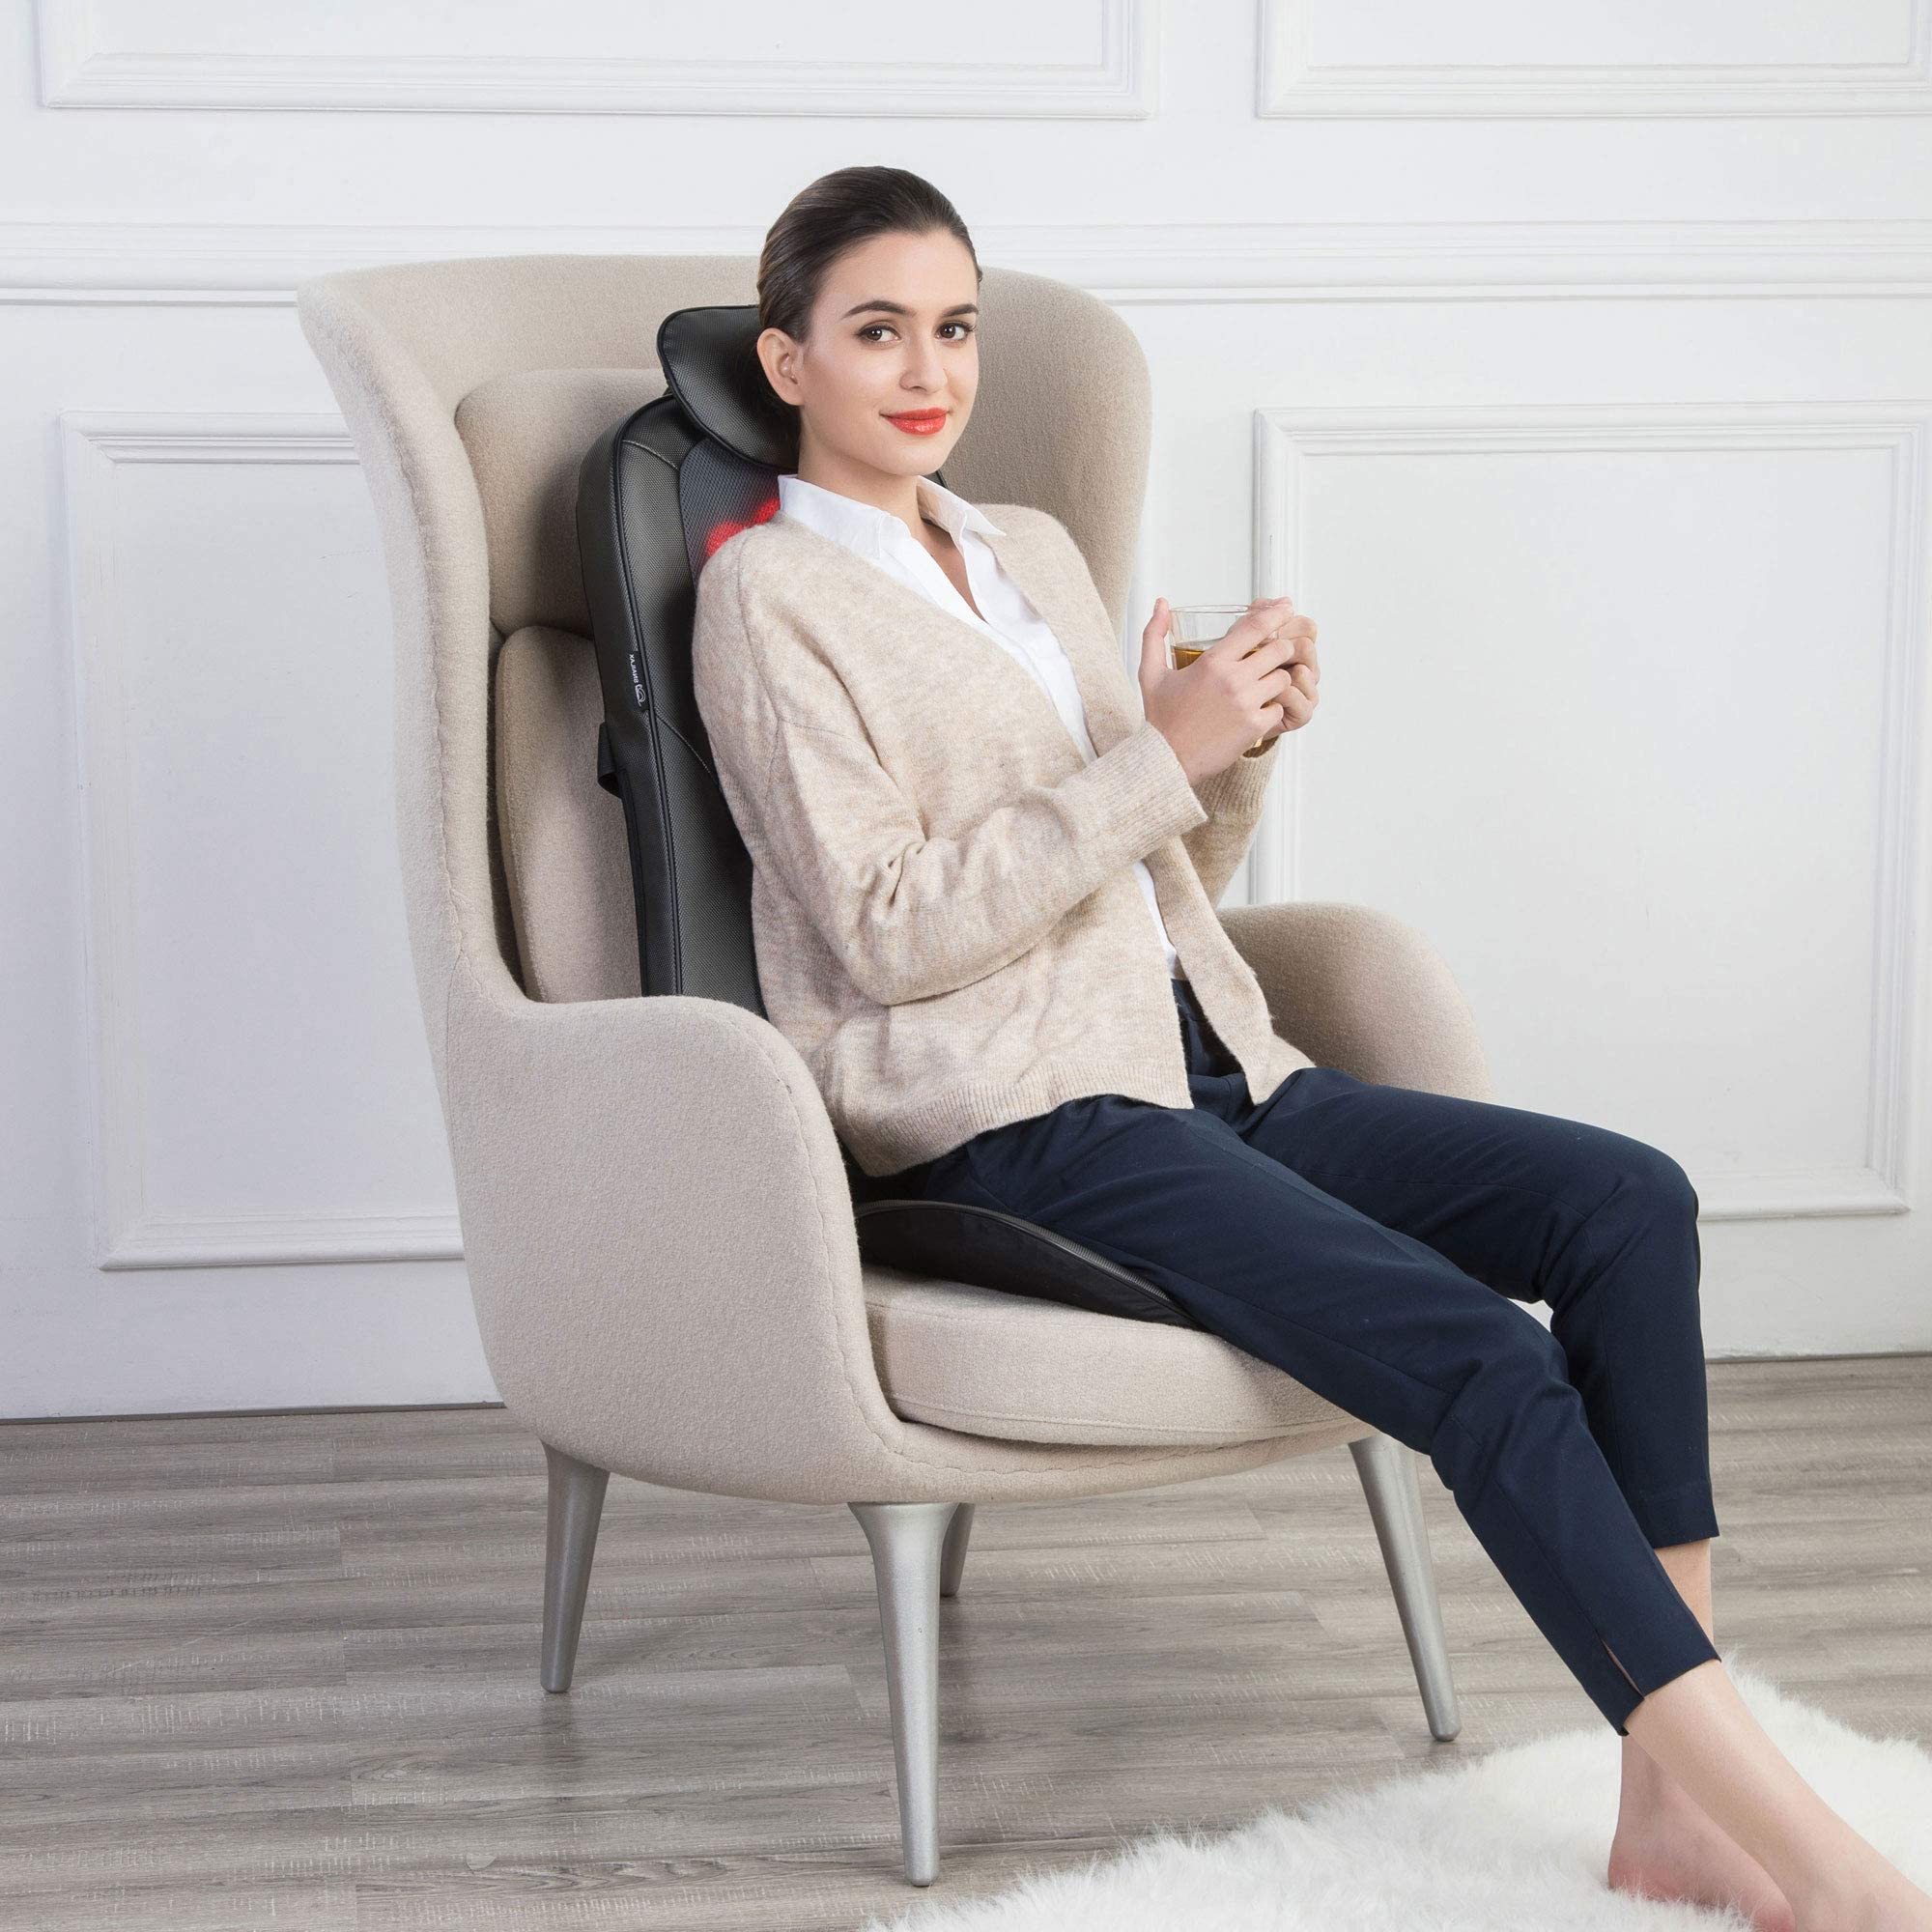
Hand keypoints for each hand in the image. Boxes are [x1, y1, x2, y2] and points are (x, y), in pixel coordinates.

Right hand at [1139, 595, 1319, 783]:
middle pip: (1279, 650)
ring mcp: (1246, 704)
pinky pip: (1279, 708)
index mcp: (1212, 662)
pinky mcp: (1255, 727)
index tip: (1286, 607)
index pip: (1255, 627)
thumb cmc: (1160, 718)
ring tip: (1265, 684)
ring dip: (1278, 679)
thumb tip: (1161, 603)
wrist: (1165, 761)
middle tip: (1276, 652)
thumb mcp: (1150, 673)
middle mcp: (1233, 680)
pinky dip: (1273, 708)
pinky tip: (1258, 710)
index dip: (1276, 613)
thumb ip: (1155, 634)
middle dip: (1281, 648)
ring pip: (1284, 678)